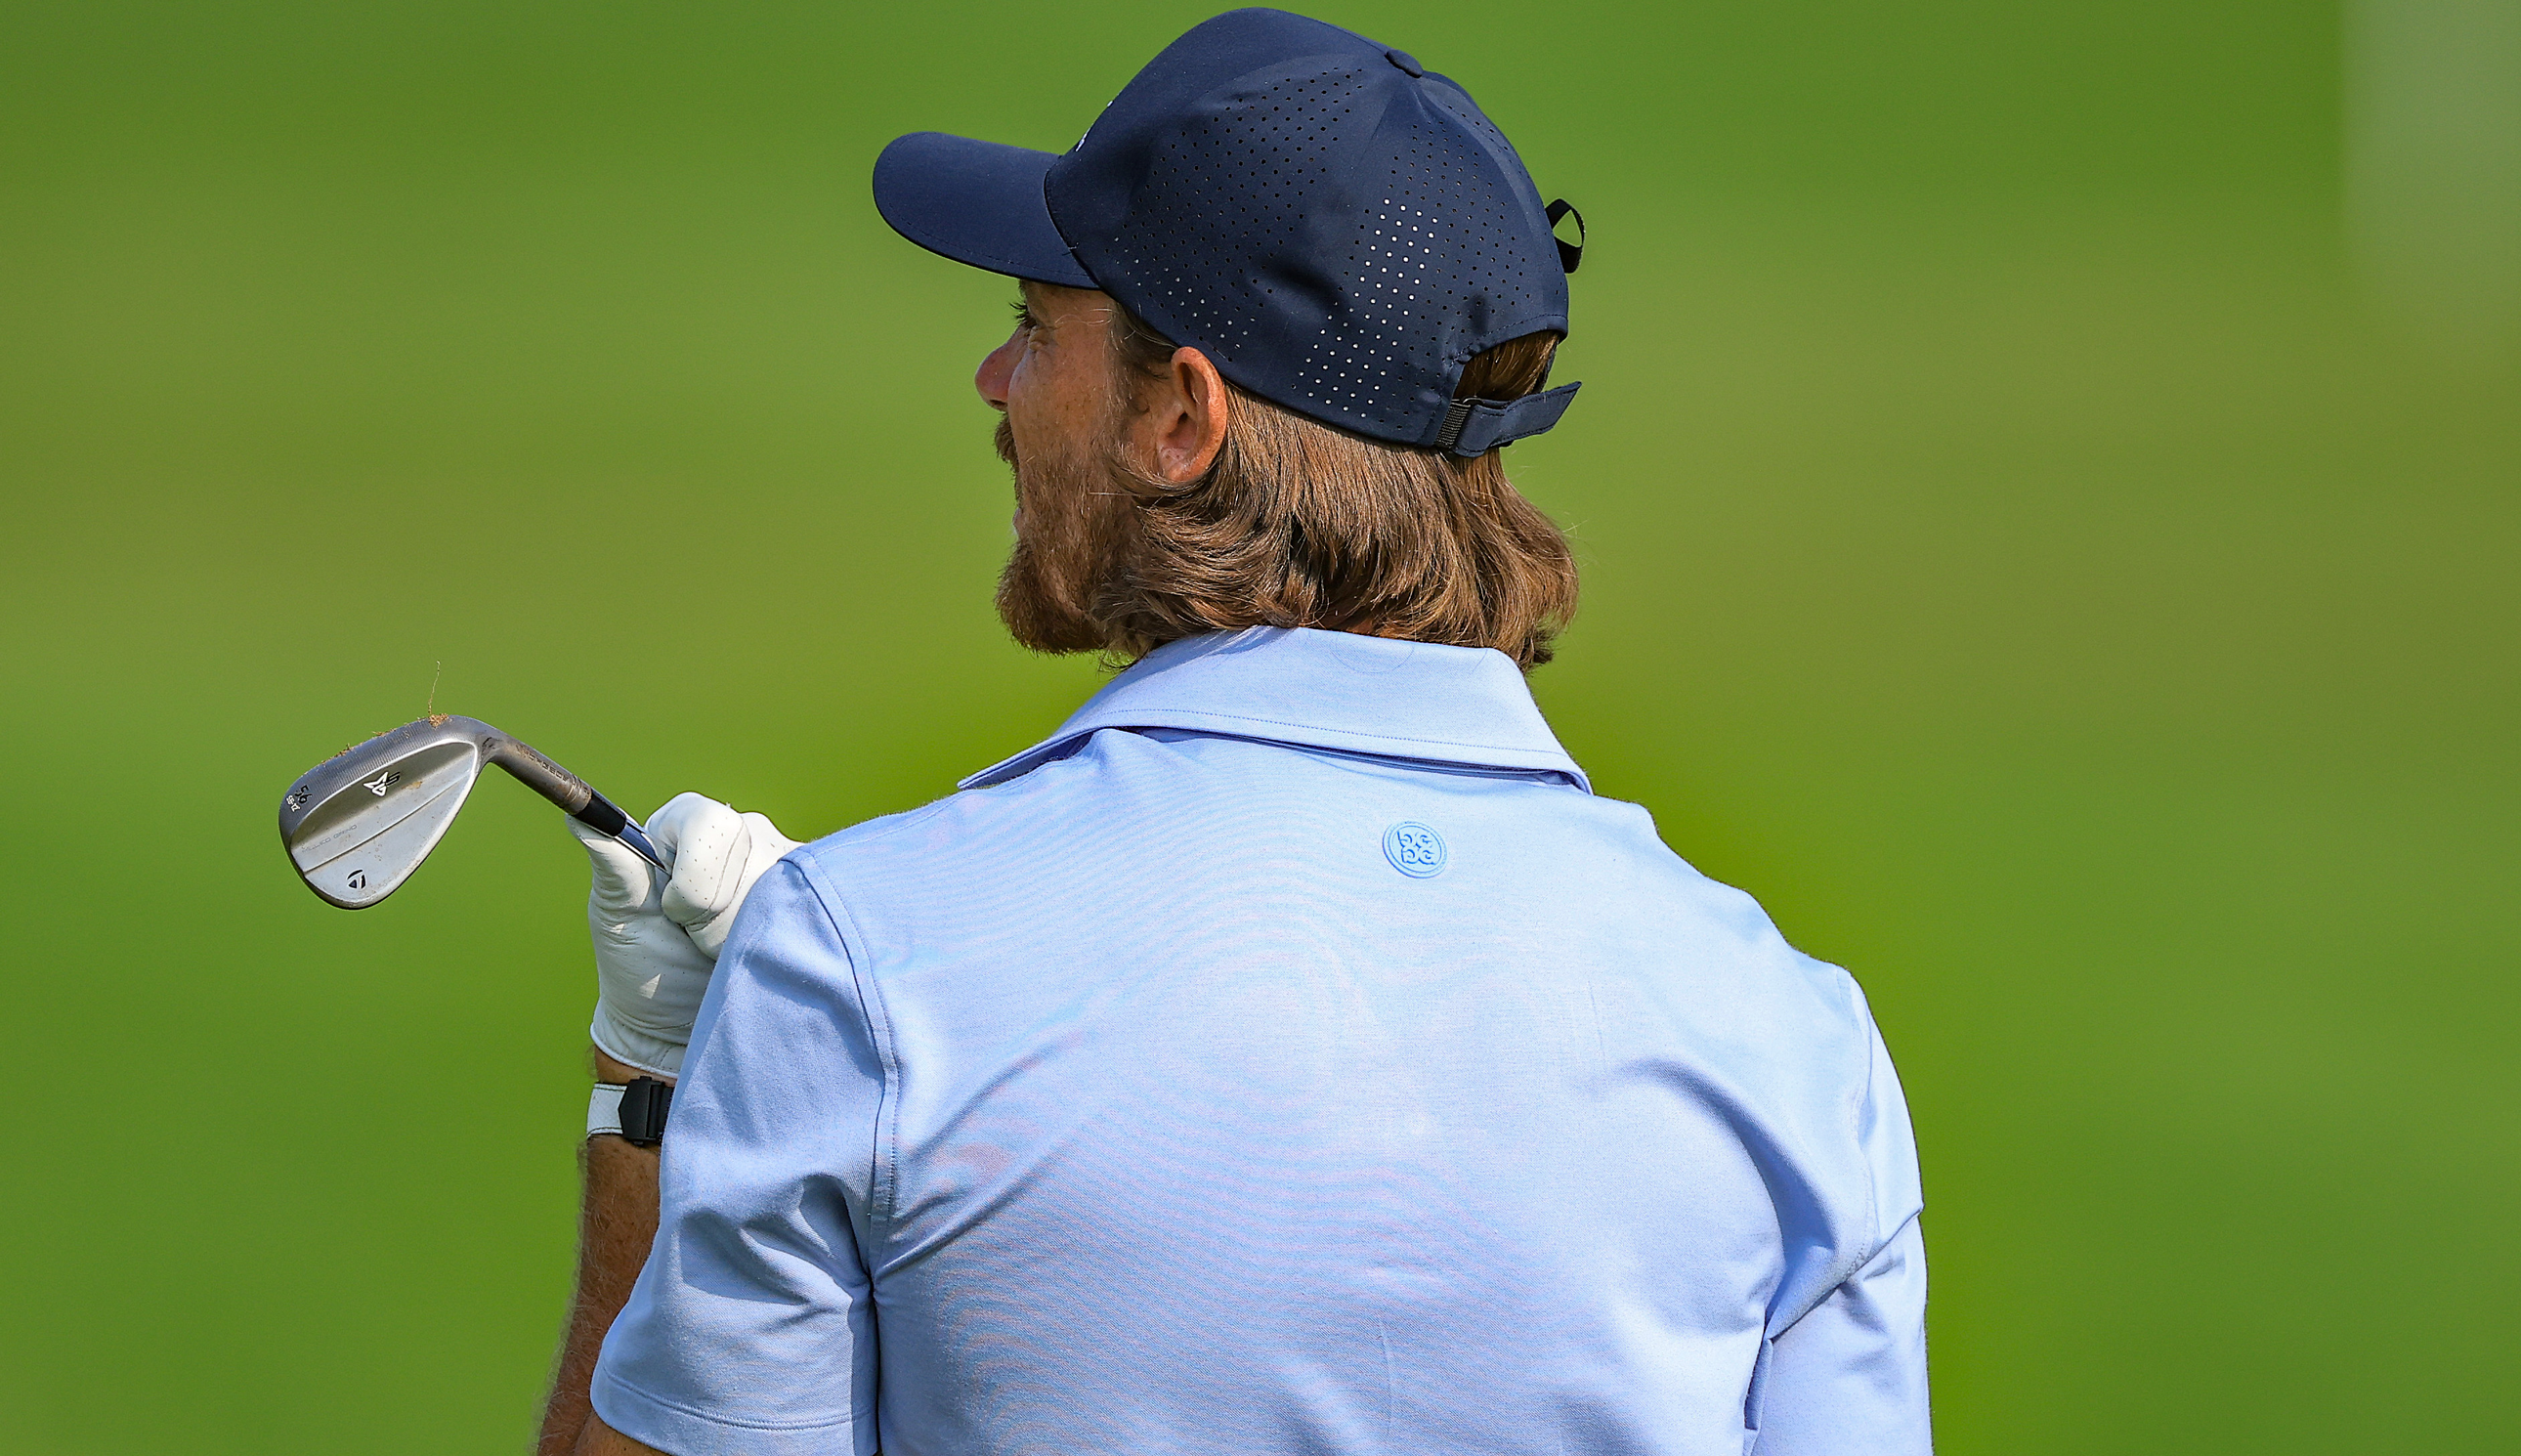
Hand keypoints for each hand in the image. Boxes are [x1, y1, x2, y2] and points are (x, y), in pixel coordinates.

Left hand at [571, 793, 802, 1077]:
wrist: (680, 1030)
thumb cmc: (641, 971)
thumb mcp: (621, 918)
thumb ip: (613, 865)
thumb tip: (577, 815)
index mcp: (684, 827)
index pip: (715, 822)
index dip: (696, 878)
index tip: (676, 914)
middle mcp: (739, 835)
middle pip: (753, 852)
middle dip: (722, 913)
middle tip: (698, 940)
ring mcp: (780, 866)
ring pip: (786, 882)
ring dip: (751, 931)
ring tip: (729, 950)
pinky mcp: (812, 899)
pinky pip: (819, 903)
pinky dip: (785, 939)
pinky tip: (762, 952)